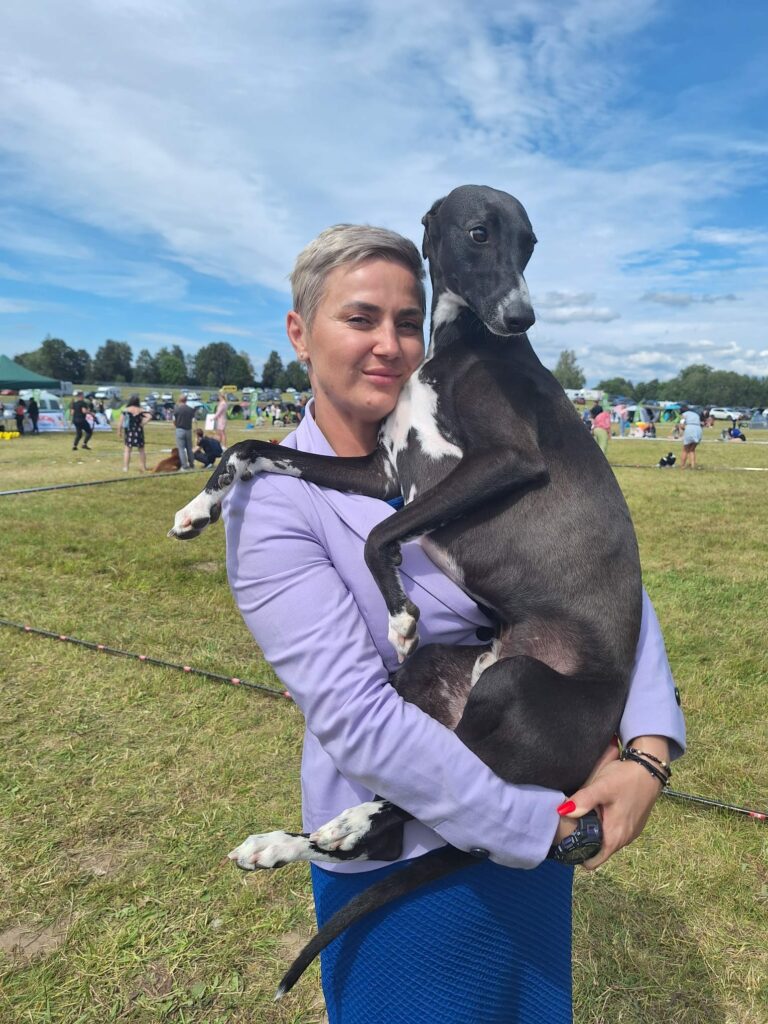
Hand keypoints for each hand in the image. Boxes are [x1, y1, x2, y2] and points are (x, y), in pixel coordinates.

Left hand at [558, 735, 668, 869]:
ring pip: (607, 839)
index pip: (594, 861)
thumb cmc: (626, 779)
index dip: (578, 855)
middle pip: (599, 850)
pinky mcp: (634, 823)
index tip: (566, 844)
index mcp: (616, 836)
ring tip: (583, 815)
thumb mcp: (602, 787)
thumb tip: (562, 812)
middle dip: (585, 841)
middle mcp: (625, 839)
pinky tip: (599, 809)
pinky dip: (606, 825)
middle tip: (571, 824)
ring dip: (596, 832)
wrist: (651, 768)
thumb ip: (582, 800)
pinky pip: (615, 830)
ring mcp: (631, 831)